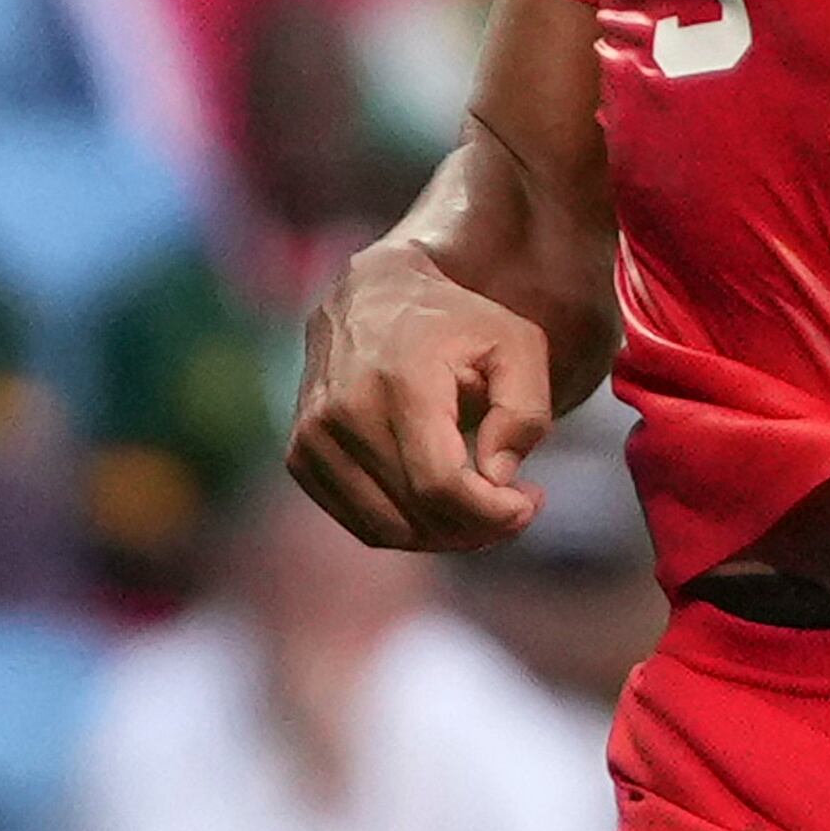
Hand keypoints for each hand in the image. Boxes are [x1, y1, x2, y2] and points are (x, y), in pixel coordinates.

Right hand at [286, 240, 551, 550]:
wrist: (370, 294)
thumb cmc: (454, 322)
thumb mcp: (515, 344)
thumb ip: (524, 410)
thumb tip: (497, 476)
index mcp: (400, 381)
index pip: (439, 484)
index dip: (491, 513)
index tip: (528, 503)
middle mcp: (345, 411)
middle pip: (417, 514)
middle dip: (479, 526)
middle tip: (516, 505)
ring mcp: (313, 437)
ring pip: (387, 531)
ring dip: (445, 535)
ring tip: (481, 506)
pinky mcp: (301, 455)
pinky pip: (361, 523)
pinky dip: (408, 528)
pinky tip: (440, 502)